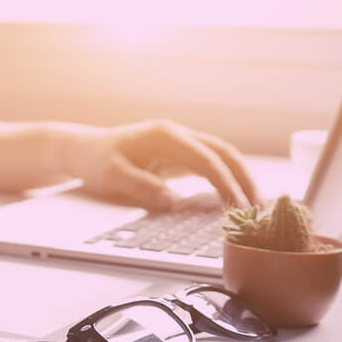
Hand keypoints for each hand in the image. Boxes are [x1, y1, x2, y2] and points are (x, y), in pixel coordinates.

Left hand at [67, 120, 258, 210]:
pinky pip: (209, 164)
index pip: (206, 159)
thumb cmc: (95, 160)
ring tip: (256, 204)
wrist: (82, 149)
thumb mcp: (111, 175)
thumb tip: (171, 202)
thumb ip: (140, 187)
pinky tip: (234, 197)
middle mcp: (177, 135)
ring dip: (239, 177)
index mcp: (165, 135)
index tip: (238, 205)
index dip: (225, 183)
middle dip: (244, 178)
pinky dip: (225, 178)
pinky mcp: (177, 155)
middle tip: (259, 207)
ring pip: (221, 156)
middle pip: (223, 152)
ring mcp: (179, 143)